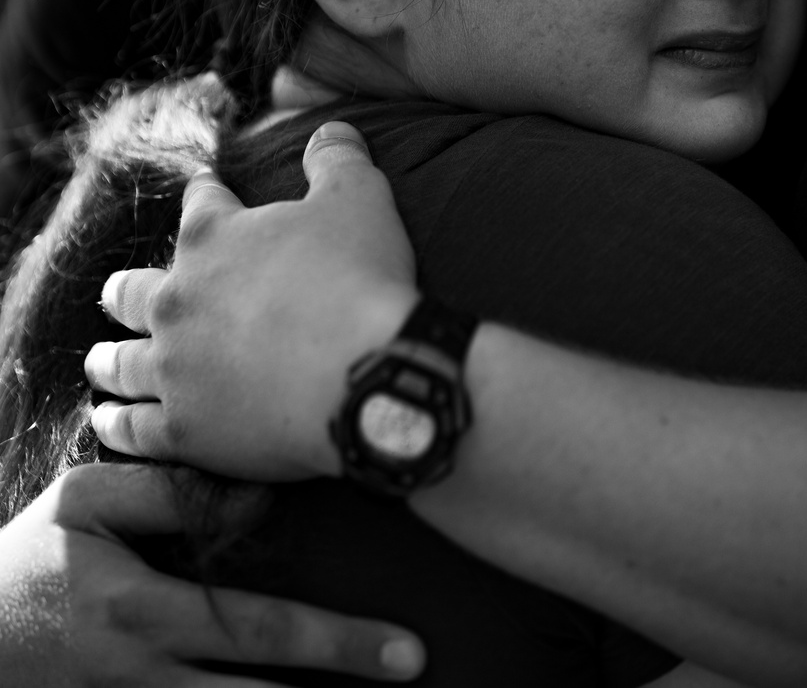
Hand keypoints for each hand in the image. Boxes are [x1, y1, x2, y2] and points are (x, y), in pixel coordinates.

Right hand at [0, 464, 424, 684]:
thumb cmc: (33, 557)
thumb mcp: (84, 503)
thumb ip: (167, 493)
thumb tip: (260, 498)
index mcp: (139, 611)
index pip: (255, 629)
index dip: (332, 642)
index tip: (401, 646)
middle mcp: (143, 676)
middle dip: (340, 682)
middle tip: (412, 672)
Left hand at [86, 122, 418, 479]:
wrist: (368, 376)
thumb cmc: (361, 280)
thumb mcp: (360, 196)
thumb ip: (338, 158)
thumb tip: (333, 128)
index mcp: (213, 238)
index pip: (200, 205)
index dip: (205, 194)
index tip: (205, 190)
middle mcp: (177, 300)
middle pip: (135, 290)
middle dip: (124, 289)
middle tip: (113, 292)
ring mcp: (174, 368)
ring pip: (123, 362)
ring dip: (108, 358)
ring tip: (97, 359)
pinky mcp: (183, 429)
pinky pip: (135, 428)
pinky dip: (116, 424)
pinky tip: (106, 421)